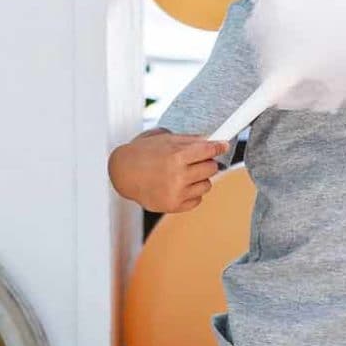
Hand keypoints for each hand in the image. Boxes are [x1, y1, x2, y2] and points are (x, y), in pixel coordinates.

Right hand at [108, 131, 227, 212]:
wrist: (122, 173)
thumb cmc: (142, 153)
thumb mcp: (164, 139)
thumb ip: (189, 140)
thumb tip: (212, 140)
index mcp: (175, 156)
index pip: (208, 150)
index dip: (219, 146)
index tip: (223, 145)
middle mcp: (177, 176)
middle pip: (212, 168)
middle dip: (207, 161)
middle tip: (196, 159)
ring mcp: (176, 193)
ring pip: (207, 185)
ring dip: (200, 178)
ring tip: (185, 173)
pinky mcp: (173, 206)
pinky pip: (197, 200)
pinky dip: (192, 193)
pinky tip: (180, 185)